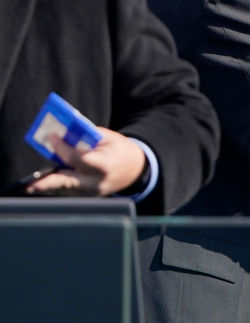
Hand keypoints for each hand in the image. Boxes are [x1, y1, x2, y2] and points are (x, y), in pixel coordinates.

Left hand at [25, 127, 146, 196]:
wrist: (135, 168)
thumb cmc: (119, 149)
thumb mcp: (107, 138)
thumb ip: (86, 138)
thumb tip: (63, 136)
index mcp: (105, 165)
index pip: (78, 158)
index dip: (63, 148)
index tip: (52, 137)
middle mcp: (98, 181)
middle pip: (67, 182)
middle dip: (47, 182)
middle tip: (29, 184)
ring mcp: (93, 192)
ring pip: (65, 189)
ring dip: (49, 184)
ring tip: (32, 184)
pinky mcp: (89, 196)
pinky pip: (69, 191)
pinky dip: (58, 185)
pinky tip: (47, 182)